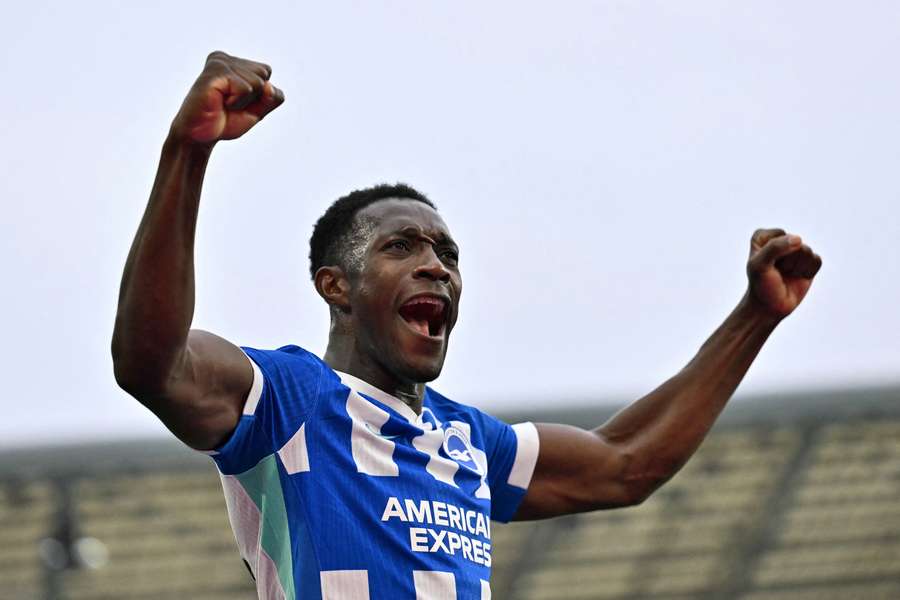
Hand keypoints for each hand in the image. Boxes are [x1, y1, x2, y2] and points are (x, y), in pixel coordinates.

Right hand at [170, 51, 284, 144]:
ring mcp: (219, 63)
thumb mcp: (258, 110)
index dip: (258, 94)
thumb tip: (269, 86)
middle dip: (253, 97)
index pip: (266, 72)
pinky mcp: (215, 72)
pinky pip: (245, 88)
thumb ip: (272, 98)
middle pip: (264, 74)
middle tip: (230, 104)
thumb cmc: (225, 120)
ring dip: (244, 102)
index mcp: (234, 62)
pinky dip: (237, 102)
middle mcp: (225, 58)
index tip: (237, 102)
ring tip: (223, 104)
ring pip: (257, 82)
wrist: (199, 136)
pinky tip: (220, 103)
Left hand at [745, 228, 822, 319]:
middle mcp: (780, 240)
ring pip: (807, 251)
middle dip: (787, 261)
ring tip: (786, 274)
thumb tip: (799, 240)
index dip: (774, 254)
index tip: (765, 265)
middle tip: (776, 272)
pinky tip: (797, 277)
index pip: (779, 235)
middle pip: (795, 242)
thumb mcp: (759, 265)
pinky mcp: (809, 261)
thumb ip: (775, 247)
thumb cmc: (761, 285)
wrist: (770, 307)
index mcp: (763, 237)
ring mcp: (796, 251)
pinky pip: (816, 260)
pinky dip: (807, 272)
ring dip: (796, 267)